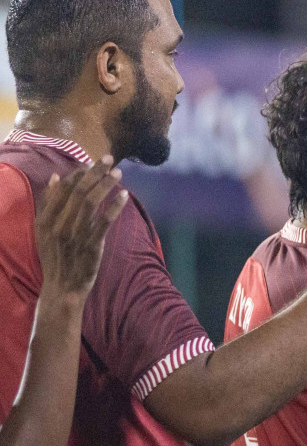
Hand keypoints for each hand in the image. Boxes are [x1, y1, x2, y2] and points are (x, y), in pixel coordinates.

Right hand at [35, 158, 129, 299]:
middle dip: (95, 172)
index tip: (91, 163)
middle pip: (78, 190)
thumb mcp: (44, 229)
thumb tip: (55, 176)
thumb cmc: (56, 256)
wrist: (62, 286)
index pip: (63, 188)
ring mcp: (75, 234)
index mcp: (45, 218)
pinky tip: (124, 194)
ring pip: (91, 202)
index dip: (78, 173)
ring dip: (106, 184)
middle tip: (108, 159)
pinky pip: (105, 221)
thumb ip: (49, 203)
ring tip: (118, 173)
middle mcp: (58, 224)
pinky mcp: (91, 244)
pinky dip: (115, 205)